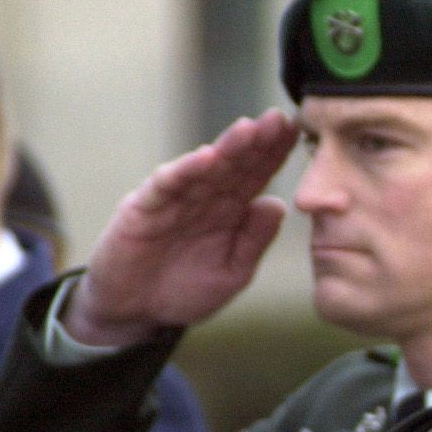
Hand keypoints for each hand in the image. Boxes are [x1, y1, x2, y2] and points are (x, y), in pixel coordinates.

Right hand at [64, 110, 296, 345]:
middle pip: (234, 165)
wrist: (134, 312)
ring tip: (249, 129)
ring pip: (203, 169)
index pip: (255, 176)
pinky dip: (185, 171)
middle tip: (279, 119)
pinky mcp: (143, 209)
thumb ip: (253, 241)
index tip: (297, 133)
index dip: (274, 155)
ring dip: (226, 148)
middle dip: (256, 142)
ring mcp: (173, 200)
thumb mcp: (231, 272)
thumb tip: (278, 205)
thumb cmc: (184, 290)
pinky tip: (206, 158)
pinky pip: (166, 186)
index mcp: (228, 211)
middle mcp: (203, 198)